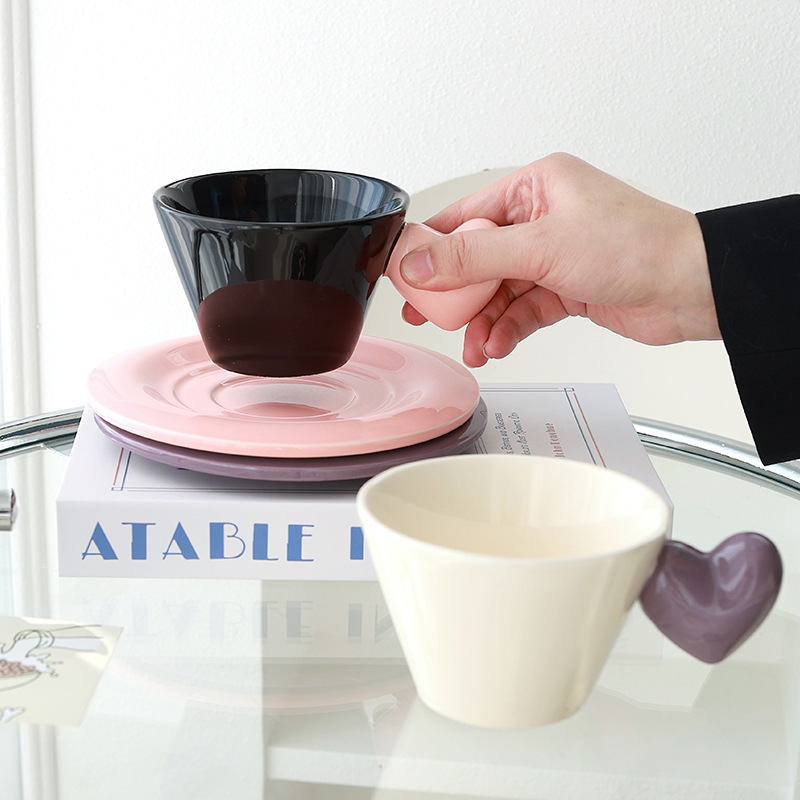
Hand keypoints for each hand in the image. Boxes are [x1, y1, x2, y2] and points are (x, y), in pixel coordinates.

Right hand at [399, 153, 719, 366]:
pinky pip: (523, 309)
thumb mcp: (539, 248)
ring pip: (500, 289)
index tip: (405, 275)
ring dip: (484, 320)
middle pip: (478, 257)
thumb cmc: (636, 246)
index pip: (464, 216)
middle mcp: (542, 217)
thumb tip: (420, 263)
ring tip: (474, 346)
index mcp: (535, 187)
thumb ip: (472, 258)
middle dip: (455, 293)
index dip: (431, 247)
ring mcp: (555, 254)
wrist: (690, 287)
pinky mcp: (566, 287)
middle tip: (426, 318)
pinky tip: (500, 345)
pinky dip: (509, 328)